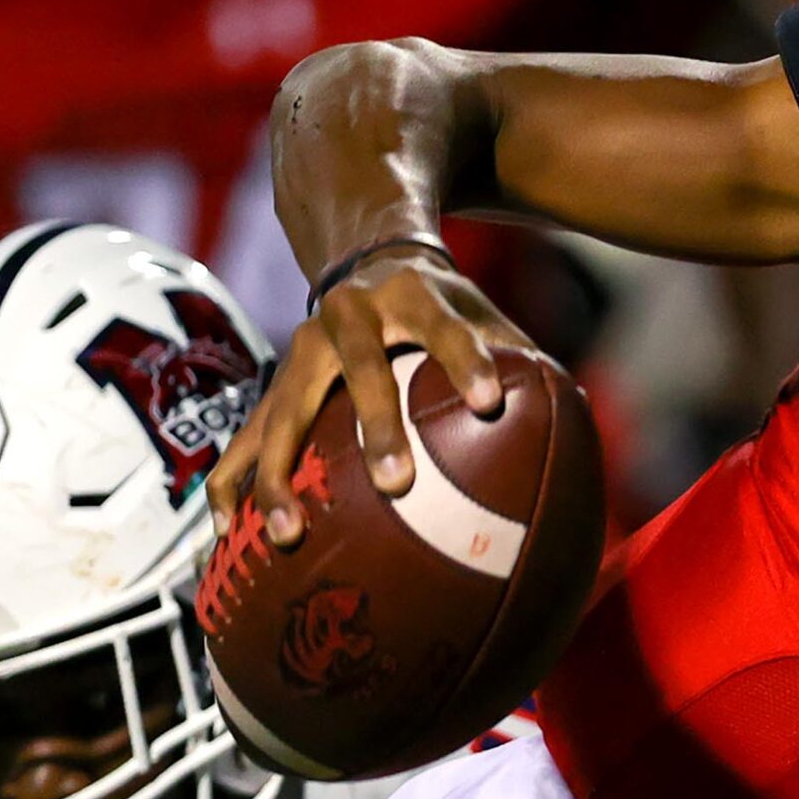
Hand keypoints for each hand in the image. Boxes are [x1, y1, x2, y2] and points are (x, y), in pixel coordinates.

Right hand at [206, 249, 531, 544]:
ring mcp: (300, 356)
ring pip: (281, 414)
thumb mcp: (480, 310)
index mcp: (411, 297)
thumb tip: (573, 408)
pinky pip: (243, 442)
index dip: (469, 360)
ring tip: (285, 537)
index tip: (492, 402)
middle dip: (375, 424)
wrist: (364, 257)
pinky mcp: (272, 387)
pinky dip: (232, 488)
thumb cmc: (440, 305)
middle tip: (397, 484)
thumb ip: (518, 354)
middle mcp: (346, 319)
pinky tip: (226, 542)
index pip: (446, 327)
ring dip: (280, 475)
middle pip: (358, 372)